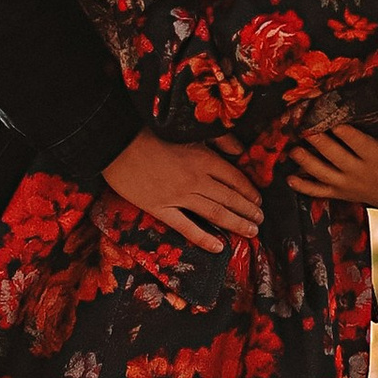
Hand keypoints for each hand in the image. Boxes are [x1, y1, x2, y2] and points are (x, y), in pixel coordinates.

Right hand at [104, 129, 263, 250]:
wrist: (116, 141)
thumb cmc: (150, 131)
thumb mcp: (189, 130)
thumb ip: (218, 139)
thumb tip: (240, 150)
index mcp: (204, 158)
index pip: (235, 179)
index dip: (250, 192)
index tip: (259, 201)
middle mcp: (196, 180)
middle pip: (229, 198)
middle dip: (248, 211)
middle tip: (260, 220)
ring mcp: (178, 196)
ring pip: (215, 214)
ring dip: (236, 223)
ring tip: (251, 232)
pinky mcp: (160, 208)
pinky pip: (186, 227)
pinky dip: (204, 238)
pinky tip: (218, 247)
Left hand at [290, 118, 377, 209]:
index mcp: (374, 155)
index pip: (358, 142)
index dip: (345, 132)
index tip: (333, 120)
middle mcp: (358, 171)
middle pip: (335, 156)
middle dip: (319, 142)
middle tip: (304, 128)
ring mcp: (346, 183)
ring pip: (323, 173)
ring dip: (307, 162)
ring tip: (294, 151)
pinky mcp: (338, 192)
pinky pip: (319, 191)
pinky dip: (304, 187)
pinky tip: (290, 179)